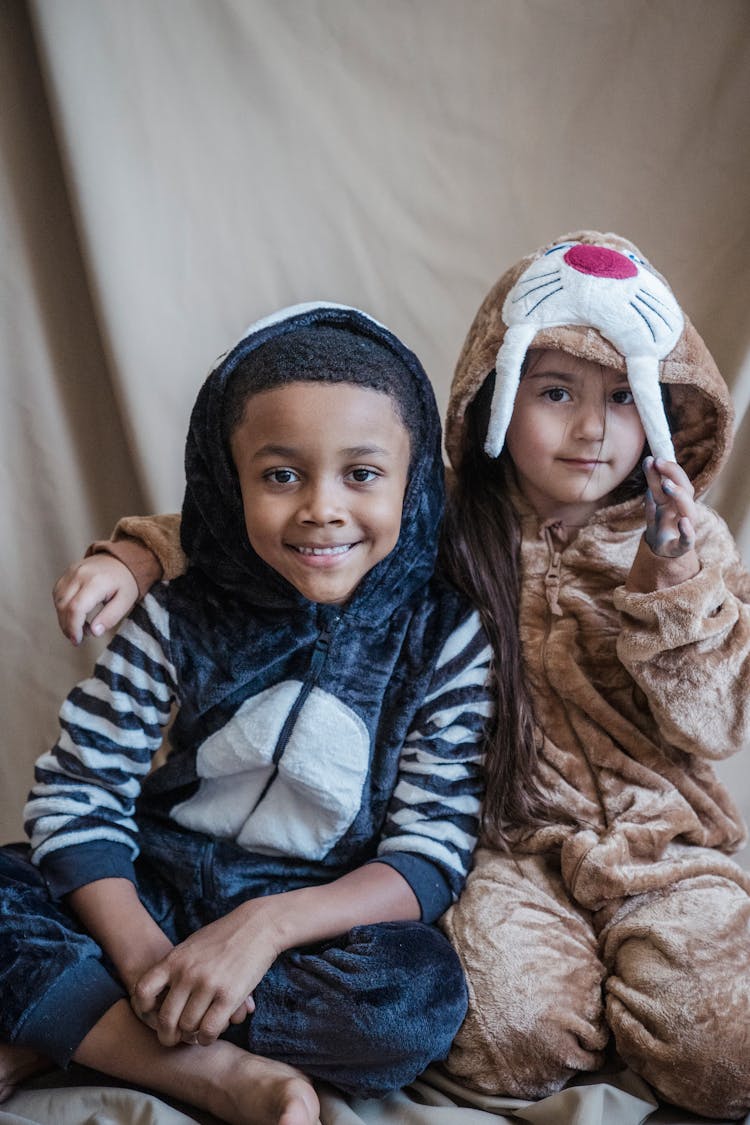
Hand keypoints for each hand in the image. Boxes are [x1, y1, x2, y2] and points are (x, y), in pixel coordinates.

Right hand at [53, 554, 137, 644]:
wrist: (123, 558)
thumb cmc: (125, 582)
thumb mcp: (126, 601)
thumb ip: (110, 617)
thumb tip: (94, 632)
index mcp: (96, 582)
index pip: (76, 608)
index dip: (73, 627)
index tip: (77, 640)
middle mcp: (80, 574)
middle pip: (63, 605)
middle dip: (67, 626)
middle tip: (78, 638)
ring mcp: (71, 571)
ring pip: (58, 599)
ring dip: (64, 618)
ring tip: (79, 626)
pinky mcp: (67, 572)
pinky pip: (58, 592)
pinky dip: (62, 607)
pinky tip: (74, 614)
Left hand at [130, 898, 282, 1046]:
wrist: (258, 925)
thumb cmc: (224, 935)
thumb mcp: (193, 944)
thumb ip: (176, 966)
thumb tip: (160, 992)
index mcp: (175, 959)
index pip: (143, 990)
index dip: (144, 1008)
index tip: (153, 1015)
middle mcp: (187, 973)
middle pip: (166, 1018)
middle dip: (168, 1035)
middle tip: (174, 1039)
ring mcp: (208, 984)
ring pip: (188, 1027)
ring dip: (192, 1035)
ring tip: (197, 1032)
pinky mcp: (229, 995)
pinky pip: (209, 1029)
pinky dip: (207, 1038)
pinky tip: (210, 1034)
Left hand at [643, 457, 696, 557]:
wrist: (661, 551)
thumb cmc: (661, 524)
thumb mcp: (654, 503)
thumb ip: (653, 485)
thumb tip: (650, 461)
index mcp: (676, 500)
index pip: (675, 481)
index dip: (666, 469)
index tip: (653, 458)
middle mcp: (683, 511)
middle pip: (686, 490)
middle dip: (674, 475)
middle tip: (659, 463)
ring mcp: (685, 527)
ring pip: (688, 510)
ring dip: (679, 496)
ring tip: (666, 485)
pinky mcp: (681, 546)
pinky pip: (688, 539)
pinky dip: (687, 531)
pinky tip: (684, 522)